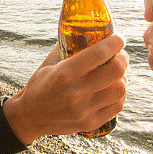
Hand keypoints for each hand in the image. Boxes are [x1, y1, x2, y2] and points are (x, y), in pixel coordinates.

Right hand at [3, 35, 127, 144]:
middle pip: (115, 71)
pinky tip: (113, 87)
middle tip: (120, 55)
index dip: (114, 43)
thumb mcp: (49, 64)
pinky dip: (120, 93)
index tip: (119, 38)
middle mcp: (75, 93)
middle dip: (122, 59)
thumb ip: (68, 47)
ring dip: (122, 77)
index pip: (98, 54)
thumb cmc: (40, 86)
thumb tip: (88, 30)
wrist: (29, 118)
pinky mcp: (90, 123)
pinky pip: (117, 105)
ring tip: (117, 73)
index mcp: (63, 74)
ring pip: (120, 89)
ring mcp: (84, 111)